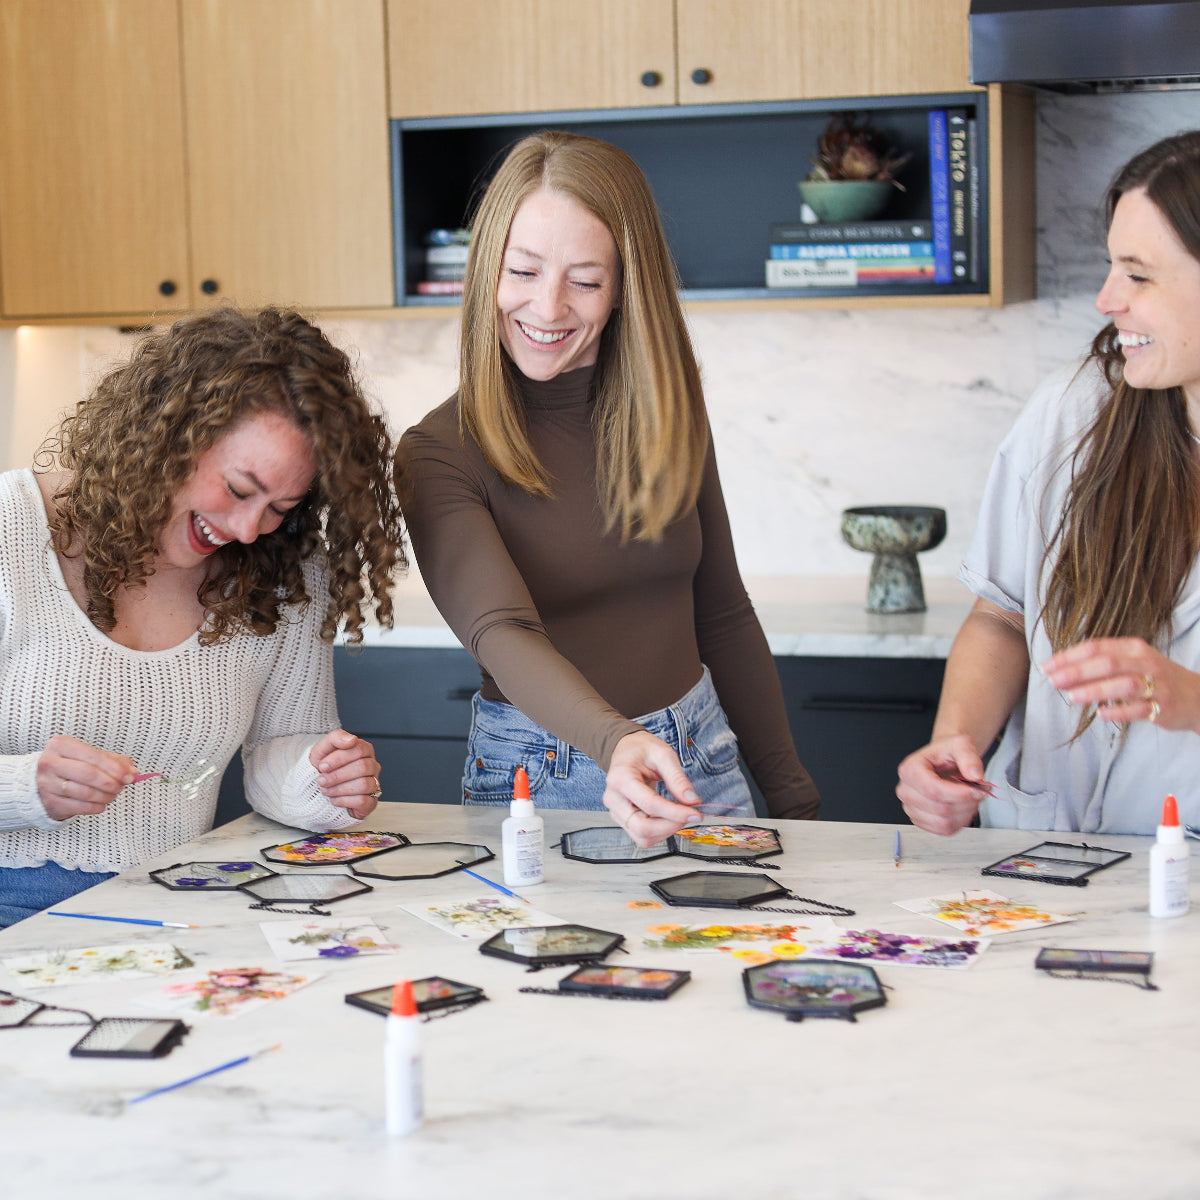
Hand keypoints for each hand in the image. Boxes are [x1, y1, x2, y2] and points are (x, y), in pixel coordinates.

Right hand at [36, 735, 136, 821]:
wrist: (45, 781)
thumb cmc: (74, 765)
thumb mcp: (92, 756)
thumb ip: (116, 761)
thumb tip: (134, 773)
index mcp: (61, 744)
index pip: (94, 756)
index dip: (115, 768)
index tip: (130, 777)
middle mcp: (50, 762)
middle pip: (88, 774)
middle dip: (110, 783)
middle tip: (121, 787)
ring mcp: (46, 783)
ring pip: (84, 792)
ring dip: (105, 796)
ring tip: (112, 795)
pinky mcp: (49, 802)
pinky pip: (78, 807)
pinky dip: (95, 807)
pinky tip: (101, 804)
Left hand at [310, 730, 380, 820]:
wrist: (316, 788)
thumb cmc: (323, 767)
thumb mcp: (323, 749)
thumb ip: (336, 738)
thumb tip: (352, 739)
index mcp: (364, 749)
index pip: (358, 749)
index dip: (339, 759)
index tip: (322, 766)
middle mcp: (372, 766)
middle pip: (362, 767)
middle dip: (337, 775)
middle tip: (322, 780)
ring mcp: (374, 784)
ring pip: (363, 785)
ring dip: (339, 789)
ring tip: (326, 790)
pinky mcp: (371, 801)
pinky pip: (363, 801)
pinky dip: (344, 801)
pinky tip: (335, 799)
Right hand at [601, 730, 703, 847]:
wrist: (626, 750)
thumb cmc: (642, 750)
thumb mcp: (663, 754)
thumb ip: (677, 778)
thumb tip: (692, 801)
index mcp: (620, 778)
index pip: (649, 804)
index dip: (675, 813)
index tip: (696, 813)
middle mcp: (613, 798)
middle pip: (642, 828)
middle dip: (671, 826)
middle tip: (690, 815)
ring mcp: (615, 811)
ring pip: (642, 837)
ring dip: (666, 831)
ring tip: (679, 814)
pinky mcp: (622, 819)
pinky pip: (642, 836)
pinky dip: (659, 832)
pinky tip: (669, 818)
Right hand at [896, 734, 993, 836]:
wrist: (943, 761)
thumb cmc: (946, 753)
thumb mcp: (960, 744)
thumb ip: (969, 756)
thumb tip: (975, 775)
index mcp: (910, 770)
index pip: (933, 790)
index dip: (959, 794)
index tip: (977, 791)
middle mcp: (906, 790)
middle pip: (940, 809)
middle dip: (966, 803)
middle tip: (978, 791)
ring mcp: (912, 808)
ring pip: (944, 823)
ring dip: (965, 813)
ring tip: (970, 798)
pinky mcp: (921, 821)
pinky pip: (944, 830)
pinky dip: (959, 822)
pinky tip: (962, 807)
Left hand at [1041, 637, 1199, 731]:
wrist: (1197, 697)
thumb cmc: (1155, 678)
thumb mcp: (1132, 662)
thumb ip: (1102, 663)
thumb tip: (1062, 669)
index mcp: (1134, 648)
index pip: (1097, 647)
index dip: (1069, 657)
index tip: (1047, 667)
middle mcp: (1146, 663)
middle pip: (1107, 664)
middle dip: (1077, 672)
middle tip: (1053, 681)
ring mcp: (1157, 685)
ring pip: (1123, 685)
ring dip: (1095, 690)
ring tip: (1072, 697)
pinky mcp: (1163, 707)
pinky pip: (1138, 709)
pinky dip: (1118, 711)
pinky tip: (1100, 714)